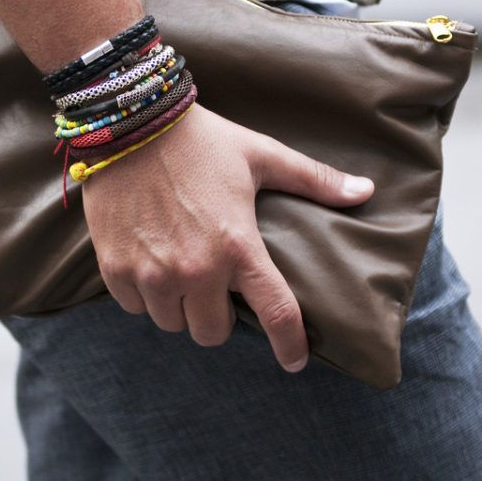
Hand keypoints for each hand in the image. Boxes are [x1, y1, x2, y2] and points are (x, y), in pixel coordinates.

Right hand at [82, 104, 374, 372]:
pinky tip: (149, 264)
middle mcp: (195, 269)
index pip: (275, 314)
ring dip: (179, 307)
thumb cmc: (201, 140)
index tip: (294, 360)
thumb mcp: (261, 156)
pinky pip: (134, 307)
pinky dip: (143, 294)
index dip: (290, 344)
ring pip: (172, 323)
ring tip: (180, 272)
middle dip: (217, 317)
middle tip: (216, 287)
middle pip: (212, 333)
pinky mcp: (114, 268)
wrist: (129, 120)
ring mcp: (151, 273)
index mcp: (238, 247)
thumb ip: (313, 179)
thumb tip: (366, 191)